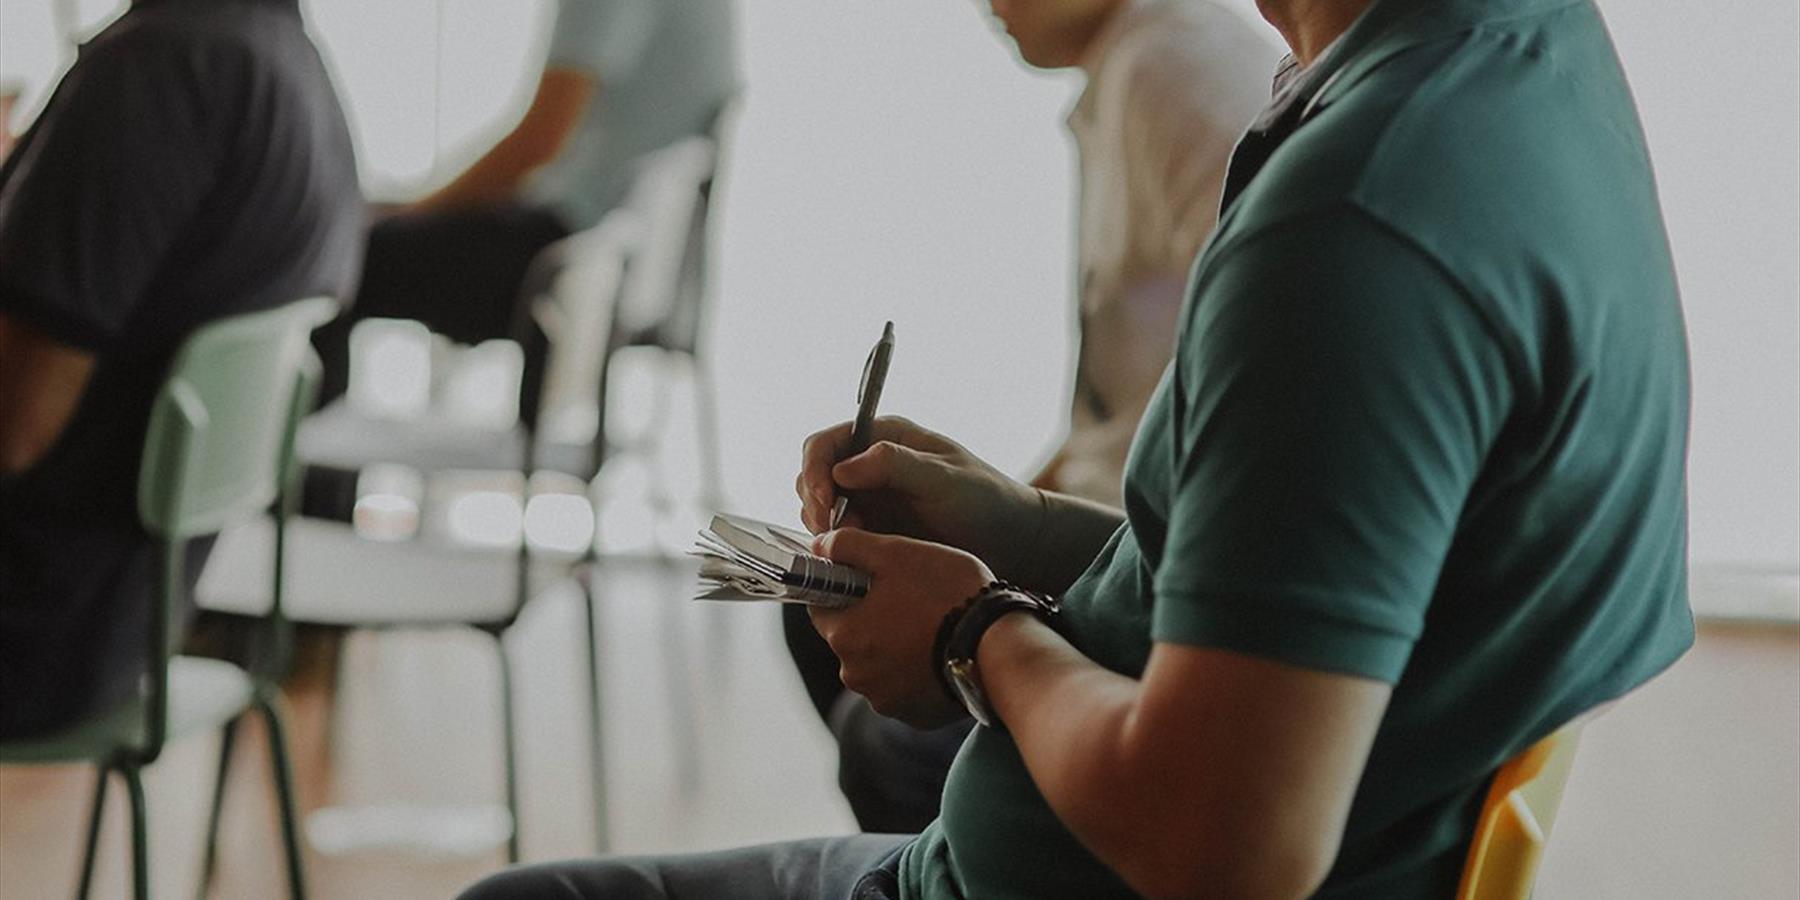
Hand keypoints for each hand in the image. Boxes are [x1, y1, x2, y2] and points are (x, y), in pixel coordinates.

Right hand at [796, 416, 1040, 574]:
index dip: (815, 470)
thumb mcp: (944, 478)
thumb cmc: (985, 500)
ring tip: (856, 542)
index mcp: (885, 437)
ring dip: (825, 526)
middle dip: (816, 503)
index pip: (826, 443)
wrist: (1009, 540)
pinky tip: (860, 553)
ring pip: (820, 507)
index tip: (827, 502)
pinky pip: (837, 534)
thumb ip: (895, 465)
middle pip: (814, 476)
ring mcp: (869, 497)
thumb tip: (844, 468)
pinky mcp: (873, 528)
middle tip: (835, 531)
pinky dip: (837, 544)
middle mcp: (870, 464)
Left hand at [808, 528, 993, 727]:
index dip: (844, 588)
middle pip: (851, 638)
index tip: (872, 581)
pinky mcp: (913, 716)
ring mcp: (885, 699)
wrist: (999, 647)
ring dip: (894, 648)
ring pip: (878, 665)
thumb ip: (850, 546)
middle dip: (872, 619)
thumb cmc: (947, 594)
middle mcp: (856, 674)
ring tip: (933, 627)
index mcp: (844, 634)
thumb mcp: (897, 553)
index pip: (822, 607)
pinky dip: (916, 673)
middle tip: (912, 599)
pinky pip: (904, 689)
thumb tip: (819, 545)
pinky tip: (942, 653)